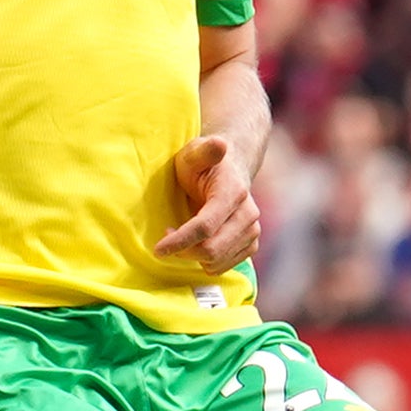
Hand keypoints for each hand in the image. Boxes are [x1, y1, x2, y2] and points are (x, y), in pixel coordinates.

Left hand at [156, 134, 258, 272]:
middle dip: (184, 250)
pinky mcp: (251, 243)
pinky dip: (206, 261)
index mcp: (233, 192)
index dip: (180, 241)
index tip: (157, 249)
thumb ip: (205, 151)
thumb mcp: (195, 153)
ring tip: (181, 238)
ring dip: (193, 256)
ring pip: (217, 261)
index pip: (205, 227)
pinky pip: (225, 265)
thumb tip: (220, 145)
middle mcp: (249, 214)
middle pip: (212, 249)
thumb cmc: (204, 163)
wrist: (230, 170)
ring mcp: (252, 230)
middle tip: (166, 239)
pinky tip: (196, 245)